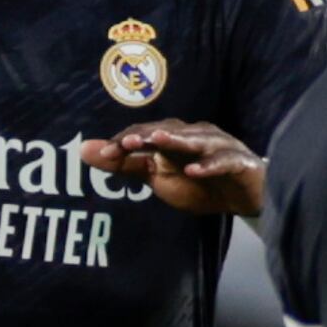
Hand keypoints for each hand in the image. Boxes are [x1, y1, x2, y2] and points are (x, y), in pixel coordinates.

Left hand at [78, 121, 264, 217]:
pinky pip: (222, 162)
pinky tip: (194, 171)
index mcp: (174, 136)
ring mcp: (218, 146)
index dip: (125, 141)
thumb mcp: (157, 176)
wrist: (242, 196)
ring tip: (157, 141)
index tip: (104, 153)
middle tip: (125, 142)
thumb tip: (85, 150)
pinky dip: (208, 166)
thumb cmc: (198, 182)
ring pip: (196, 140)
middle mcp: (195, 134)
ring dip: (176, 141)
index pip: (145, 133)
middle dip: (146, 135)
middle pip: (168, 131)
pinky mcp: (238, 162)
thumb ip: (125, 164)